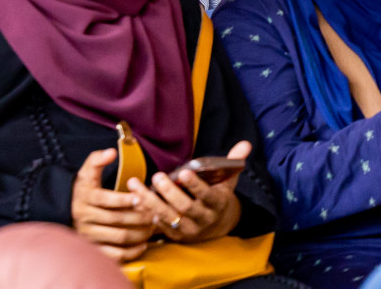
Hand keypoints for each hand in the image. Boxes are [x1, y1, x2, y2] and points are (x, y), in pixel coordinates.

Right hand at [70, 148, 155, 263]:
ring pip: (119, 237)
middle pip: (116, 219)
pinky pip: (116, 255)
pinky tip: (144, 243)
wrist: (67, 210)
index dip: (124, 199)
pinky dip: (132, 252)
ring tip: (153, 226)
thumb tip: (111, 152)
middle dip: (139, 216)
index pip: (105, 199)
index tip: (141, 196)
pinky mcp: (95, 249)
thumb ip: (97, 160)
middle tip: (156, 212)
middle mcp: (85, 217)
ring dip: (140, 233)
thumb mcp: (86, 172)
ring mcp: (89, 235)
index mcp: (84, 197)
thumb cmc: (84, 189)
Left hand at [128, 141, 248, 243]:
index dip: (196, 185)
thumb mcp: (228, 180)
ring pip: (168, 217)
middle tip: (157, 176)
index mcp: (216, 203)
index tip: (184, 172)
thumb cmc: (219, 196)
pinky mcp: (176, 235)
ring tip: (135, 186)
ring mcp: (189, 229)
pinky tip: (135, 200)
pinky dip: (147, 213)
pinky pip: (160, 226)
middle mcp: (203, 218)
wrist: (218, 226)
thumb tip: (245, 144)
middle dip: (170, 192)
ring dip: (150, 202)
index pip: (207, 195)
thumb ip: (233, 162)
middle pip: (185, 208)